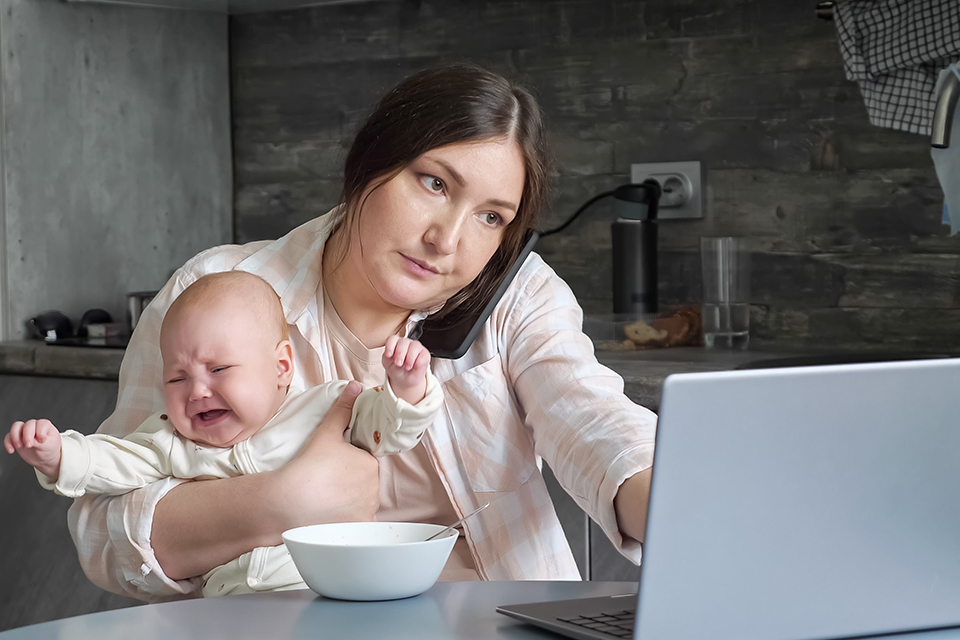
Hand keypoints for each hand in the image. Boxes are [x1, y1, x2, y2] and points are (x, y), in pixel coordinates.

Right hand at [4, 419, 62, 479]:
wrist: (44, 458)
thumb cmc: (50, 449)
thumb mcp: (48, 446)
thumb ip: (38, 442)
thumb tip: (29, 441)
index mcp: (45, 425)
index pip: (41, 424)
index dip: (40, 432)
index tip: (42, 441)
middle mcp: (34, 426)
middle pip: (28, 424)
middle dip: (27, 435)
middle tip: (29, 445)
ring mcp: (24, 431)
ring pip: (16, 427)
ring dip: (15, 436)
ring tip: (19, 446)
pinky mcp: (17, 438)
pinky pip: (9, 436)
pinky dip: (8, 442)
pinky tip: (11, 450)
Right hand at [271, 381, 379, 530]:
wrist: (287, 501)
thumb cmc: (307, 465)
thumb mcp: (326, 432)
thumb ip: (342, 409)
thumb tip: (356, 386)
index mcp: (370, 464)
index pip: (364, 461)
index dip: (348, 461)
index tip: (331, 465)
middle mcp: (374, 488)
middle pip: (364, 482)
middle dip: (350, 480)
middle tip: (325, 480)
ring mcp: (366, 510)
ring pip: (360, 502)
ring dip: (349, 500)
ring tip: (325, 497)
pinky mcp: (356, 528)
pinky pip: (357, 521)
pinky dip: (348, 518)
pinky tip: (331, 514)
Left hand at [382, 335, 430, 403]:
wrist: (405, 380)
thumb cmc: (397, 369)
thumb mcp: (388, 364)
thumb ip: (387, 357)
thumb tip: (390, 354)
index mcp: (395, 343)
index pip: (393, 339)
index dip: (390, 346)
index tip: (388, 355)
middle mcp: (406, 343)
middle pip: (403, 342)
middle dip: (400, 353)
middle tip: (398, 363)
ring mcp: (416, 347)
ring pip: (415, 346)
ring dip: (410, 358)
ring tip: (407, 367)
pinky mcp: (425, 354)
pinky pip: (423, 355)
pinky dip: (418, 363)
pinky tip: (414, 367)